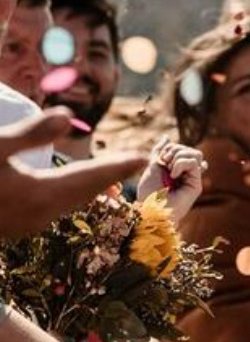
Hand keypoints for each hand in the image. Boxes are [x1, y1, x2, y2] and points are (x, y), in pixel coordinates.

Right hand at [0, 113, 145, 232]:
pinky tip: (74, 190)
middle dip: (112, 175)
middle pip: (86, 191)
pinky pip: (55, 208)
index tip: (144, 158)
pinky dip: (72, 194)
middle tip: (137, 161)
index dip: (117, 166)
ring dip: (94, 186)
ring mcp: (26, 224)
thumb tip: (69, 116)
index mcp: (39, 194)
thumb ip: (31, 134)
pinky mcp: (14, 226)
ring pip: (71, 202)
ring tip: (115, 175)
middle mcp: (39, 215)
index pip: (89, 177)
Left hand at [136, 141, 204, 223]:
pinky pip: (194, 162)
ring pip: (195, 154)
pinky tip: (174, 174)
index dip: (169, 148)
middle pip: (189, 149)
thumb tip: (166, 137)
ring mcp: (192, 178)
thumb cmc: (149, 192)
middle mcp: (185, 174)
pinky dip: (181, 164)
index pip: (179, 148)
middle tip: (165, 162)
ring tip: (170, 169)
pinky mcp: (196, 184)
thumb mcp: (152, 166)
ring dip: (179, 156)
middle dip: (175, 150)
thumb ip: (159, 151)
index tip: (159, 159)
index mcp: (174, 169)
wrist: (151, 209)